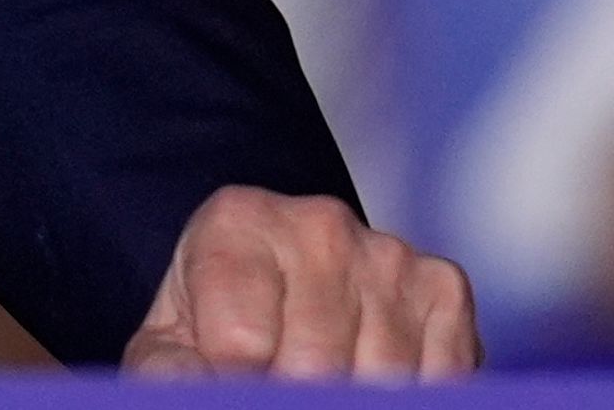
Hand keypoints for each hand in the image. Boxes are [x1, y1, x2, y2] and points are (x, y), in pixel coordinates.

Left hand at [125, 187, 477, 378]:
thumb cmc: (220, 319)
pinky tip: (366, 372)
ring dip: (350, 393)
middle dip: (293, 392)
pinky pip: (441, 377)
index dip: (236, 382)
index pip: (242, 345)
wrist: (276, 283)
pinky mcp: (444, 287)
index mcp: (237, 222)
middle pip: (315, 367)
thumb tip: (194, 391)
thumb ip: (169, 372)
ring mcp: (388, 253)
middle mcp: (317, 224)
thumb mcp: (170, 344)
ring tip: (317, 373)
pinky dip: (408, 392)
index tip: (231, 373)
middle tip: (281, 376)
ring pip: (382, 379)